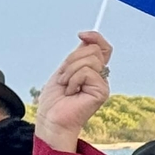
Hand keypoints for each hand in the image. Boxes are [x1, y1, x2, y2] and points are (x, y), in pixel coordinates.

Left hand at [33, 31, 112, 153]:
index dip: (95, 37)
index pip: (102, 48)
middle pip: (93, 50)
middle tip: (64, 78)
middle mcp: (100, 77)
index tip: (81, 35)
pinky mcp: (102, 92)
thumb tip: (86, 38)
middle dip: (72, 60)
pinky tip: (71, 93)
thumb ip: (77, 56)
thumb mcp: (64, 70)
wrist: (52, 119)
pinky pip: (86, 72)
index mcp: (92, 71)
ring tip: (67, 87)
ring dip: (70, 72)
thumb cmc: (55, 99)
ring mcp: (102, 85)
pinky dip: (73, 80)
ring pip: (89, 60)